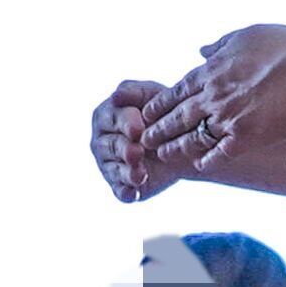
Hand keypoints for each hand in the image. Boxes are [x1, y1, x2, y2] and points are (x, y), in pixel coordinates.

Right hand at [87, 78, 184, 204]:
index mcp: (105, 117)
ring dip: (127, 173)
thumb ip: (133, 92)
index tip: (140, 128)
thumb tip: (116, 95)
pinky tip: (134, 194)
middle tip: (138, 152)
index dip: (125, 124)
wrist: (183, 142)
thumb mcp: (151, 96)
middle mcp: (102, 142)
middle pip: (110, 146)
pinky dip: (126, 193)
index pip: (111, 119)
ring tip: (140, 174)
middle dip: (125, 149)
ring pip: (114, 170)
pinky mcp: (122, 185)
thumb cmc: (161, 113)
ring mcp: (110, 165)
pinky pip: (120, 192)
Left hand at [140, 28, 285, 185]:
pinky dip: (208, 160)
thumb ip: (221, 45)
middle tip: (141, 138)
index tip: (148, 112)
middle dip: (157, 127)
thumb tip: (201, 49)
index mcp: (213, 70)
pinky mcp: (246, 138)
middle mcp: (214, 96)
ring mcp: (227, 119)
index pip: (178, 90)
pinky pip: (219, 153)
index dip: (161, 103)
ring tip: (161, 154)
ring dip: (173, 147)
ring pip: (190, 136)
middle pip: (177, 115)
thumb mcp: (248, 35)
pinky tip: (201, 166)